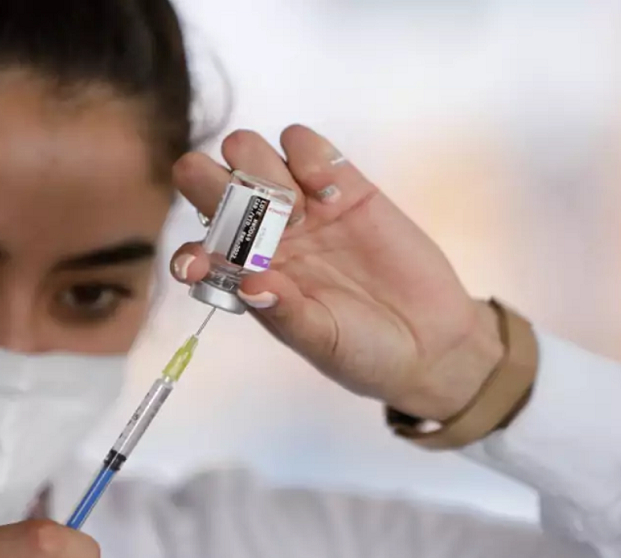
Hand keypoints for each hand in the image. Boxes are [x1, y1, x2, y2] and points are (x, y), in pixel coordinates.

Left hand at [171, 125, 503, 420]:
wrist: (430, 340)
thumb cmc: (365, 351)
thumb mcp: (323, 342)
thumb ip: (286, 314)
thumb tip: (249, 283)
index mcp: (247, 276)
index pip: (195, 251)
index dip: (189, 253)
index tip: (203, 262)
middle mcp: (262, 235)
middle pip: (210, 184)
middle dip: (216, 186)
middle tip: (262, 220)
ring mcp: (300, 205)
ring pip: (248, 152)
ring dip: (262, 169)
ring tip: (301, 210)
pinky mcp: (341, 183)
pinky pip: (302, 144)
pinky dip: (306, 152)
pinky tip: (329, 187)